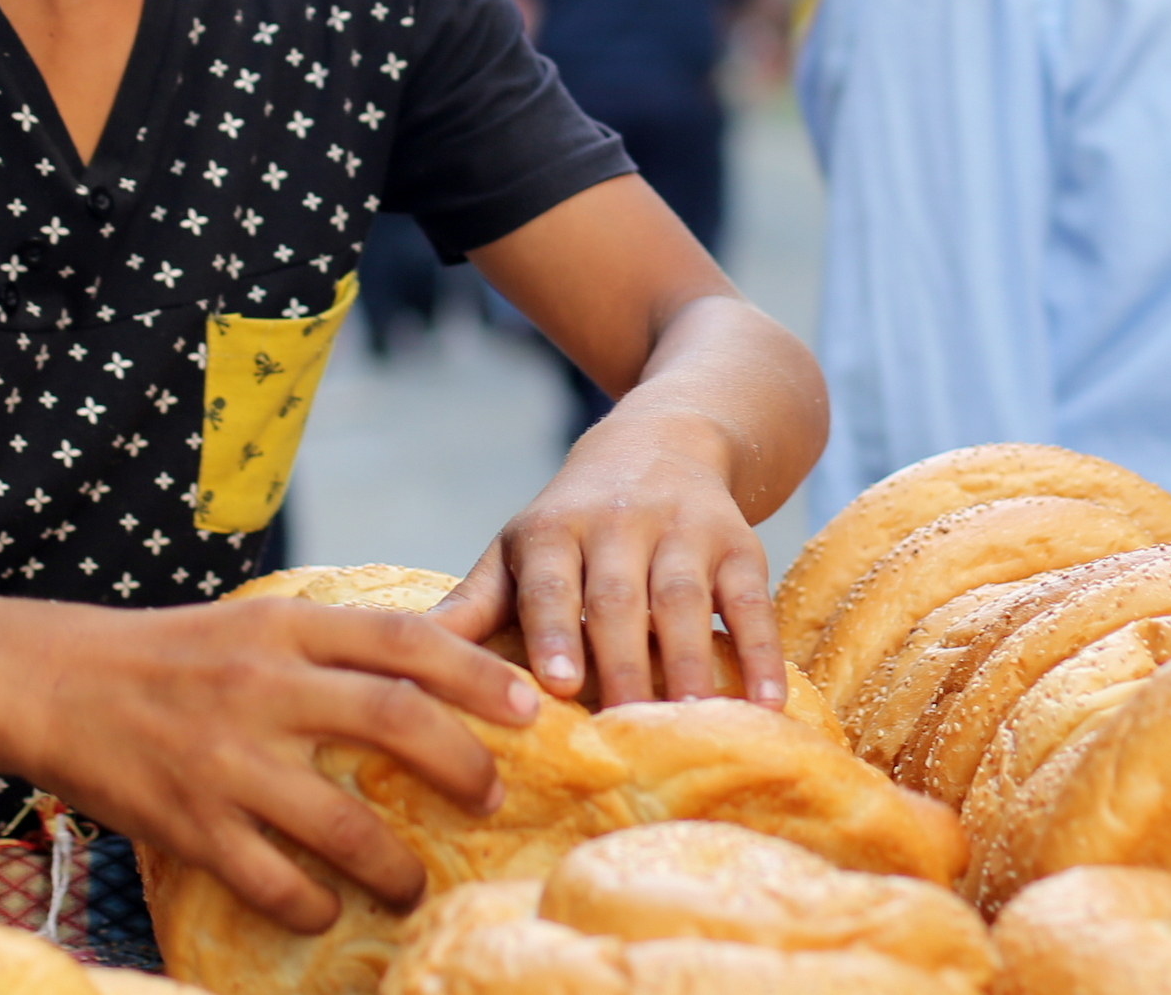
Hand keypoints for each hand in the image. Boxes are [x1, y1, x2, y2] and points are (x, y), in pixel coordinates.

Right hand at [4, 597, 537, 931]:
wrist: (52, 682)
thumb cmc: (171, 654)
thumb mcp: (255, 623)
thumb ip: (331, 646)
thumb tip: (433, 678)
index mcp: (285, 627)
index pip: (403, 640)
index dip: (475, 674)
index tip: (529, 708)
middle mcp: (263, 686)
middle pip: (394, 721)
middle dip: (462, 766)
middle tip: (491, 798)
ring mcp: (226, 759)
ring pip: (343, 823)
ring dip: (395, 866)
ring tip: (415, 886)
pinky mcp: (189, 822)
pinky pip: (273, 879)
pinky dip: (312, 903)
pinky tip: (327, 909)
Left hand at [430, 407, 784, 712]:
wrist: (664, 438)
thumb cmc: (572, 521)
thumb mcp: (519, 549)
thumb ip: (472, 606)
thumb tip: (405, 664)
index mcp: (552, 528)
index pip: (549, 582)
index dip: (555, 630)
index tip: (560, 684)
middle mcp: (616, 523)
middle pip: (618, 599)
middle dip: (623, 665)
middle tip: (625, 732)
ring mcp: (681, 530)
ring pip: (682, 600)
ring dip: (690, 665)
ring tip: (692, 727)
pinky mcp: (737, 543)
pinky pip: (750, 600)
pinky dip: (760, 652)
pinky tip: (766, 702)